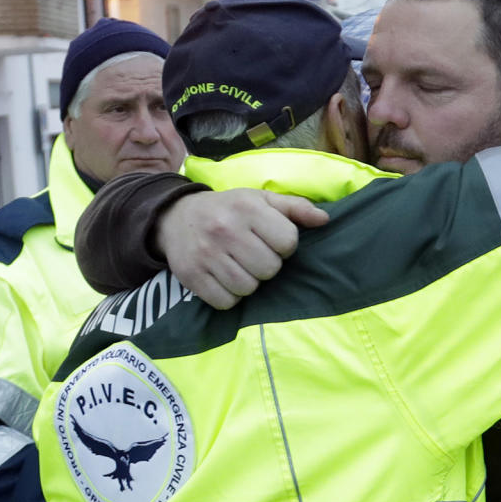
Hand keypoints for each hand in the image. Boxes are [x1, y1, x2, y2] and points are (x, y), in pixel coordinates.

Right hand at [155, 189, 328, 308]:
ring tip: (239, 266)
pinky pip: (226, 302)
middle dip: (267, 265)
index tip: (270, 240)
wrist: (176, 217)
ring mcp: (206, 254)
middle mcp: (225, 229)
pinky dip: (229, 296)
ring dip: (249, 282)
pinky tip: (224, 279)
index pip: (288, 242)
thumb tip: (325, 220)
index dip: (284, 245)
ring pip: (248, 288)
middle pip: (270, 269)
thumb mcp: (260, 199)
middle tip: (254, 255)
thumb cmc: (229, 209)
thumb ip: (295, 208)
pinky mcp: (191, 275)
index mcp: (247, 207)